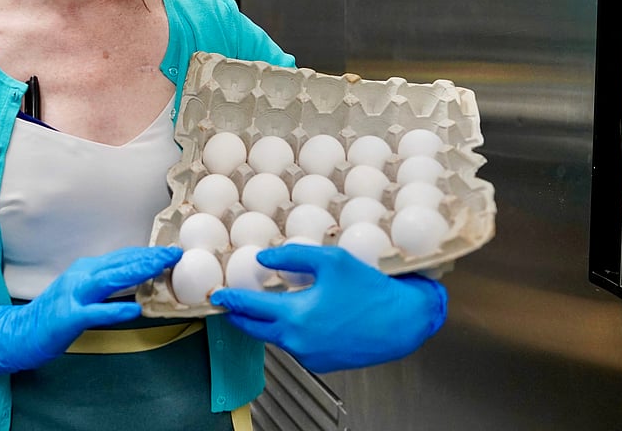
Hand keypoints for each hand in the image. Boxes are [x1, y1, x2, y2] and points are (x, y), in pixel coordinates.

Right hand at [0, 246, 181, 375]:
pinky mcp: (68, 317)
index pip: (121, 257)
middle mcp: (80, 277)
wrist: (19, 332)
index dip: (146, 253)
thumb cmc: (54, 315)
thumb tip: (137, 279)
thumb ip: (107, 285)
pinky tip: (134, 309)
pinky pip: (95, 312)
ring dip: (137, 272)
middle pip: (119, 263)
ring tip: (160, 267)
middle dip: (148, 257)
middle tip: (173, 253)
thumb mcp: (83, 293)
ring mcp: (73, 295)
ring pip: (109, 280)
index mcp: (85, 270)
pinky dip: (115, 309)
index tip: (169, 250)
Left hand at [209, 244, 446, 372]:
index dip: (231, 300)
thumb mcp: (331, 261)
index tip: (218, 295)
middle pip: (256, 330)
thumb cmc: (371, 289)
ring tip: (265, 306)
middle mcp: (298, 342)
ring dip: (268, 323)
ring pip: (278, 337)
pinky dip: (292, 332)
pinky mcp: (322, 363)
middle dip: (240, 317)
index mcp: (296, 317)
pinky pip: (298, 345)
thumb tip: (263, 258)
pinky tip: (302, 317)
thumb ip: (292, 258)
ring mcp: (310, 356)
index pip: (251, 308)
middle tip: (229, 306)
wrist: (403, 322)